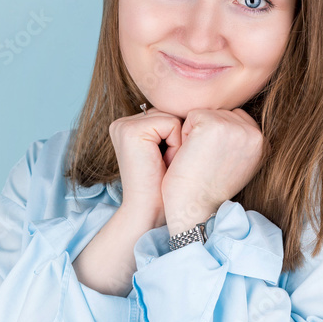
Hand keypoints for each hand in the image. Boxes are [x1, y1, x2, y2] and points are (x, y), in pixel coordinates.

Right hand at [108, 107, 182, 226]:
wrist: (151, 212)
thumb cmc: (165, 188)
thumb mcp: (168, 151)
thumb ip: (171, 127)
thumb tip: (200, 109)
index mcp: (128, 126)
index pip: (166, 115)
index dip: (177, 138)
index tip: (167, 162)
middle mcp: (122, 123)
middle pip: (169, 113)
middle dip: (178, 138)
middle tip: (166, 165)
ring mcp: (124, 125)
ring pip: (172, 117)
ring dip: (178, 142)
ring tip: (166, 164)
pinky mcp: (131, 131)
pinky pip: (172, 124)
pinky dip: (176, 144)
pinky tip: (163, 162)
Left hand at [161, 108, 265, 234]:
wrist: (195, 209)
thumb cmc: (209, 191)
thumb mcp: (238, 165)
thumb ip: (242, 142)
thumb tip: (233, 121)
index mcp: (264, 144)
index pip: (237, 120)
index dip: (219, 139)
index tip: (217, 163)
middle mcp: (255, 134)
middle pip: (223, 114)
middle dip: (209, 134)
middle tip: (207, 163)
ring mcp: (235, 127)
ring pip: (208, 114)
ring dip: (197, 134)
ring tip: (200, 160)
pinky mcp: (213, 124)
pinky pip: (192, 116)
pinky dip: (185, 134)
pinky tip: (191, 155)